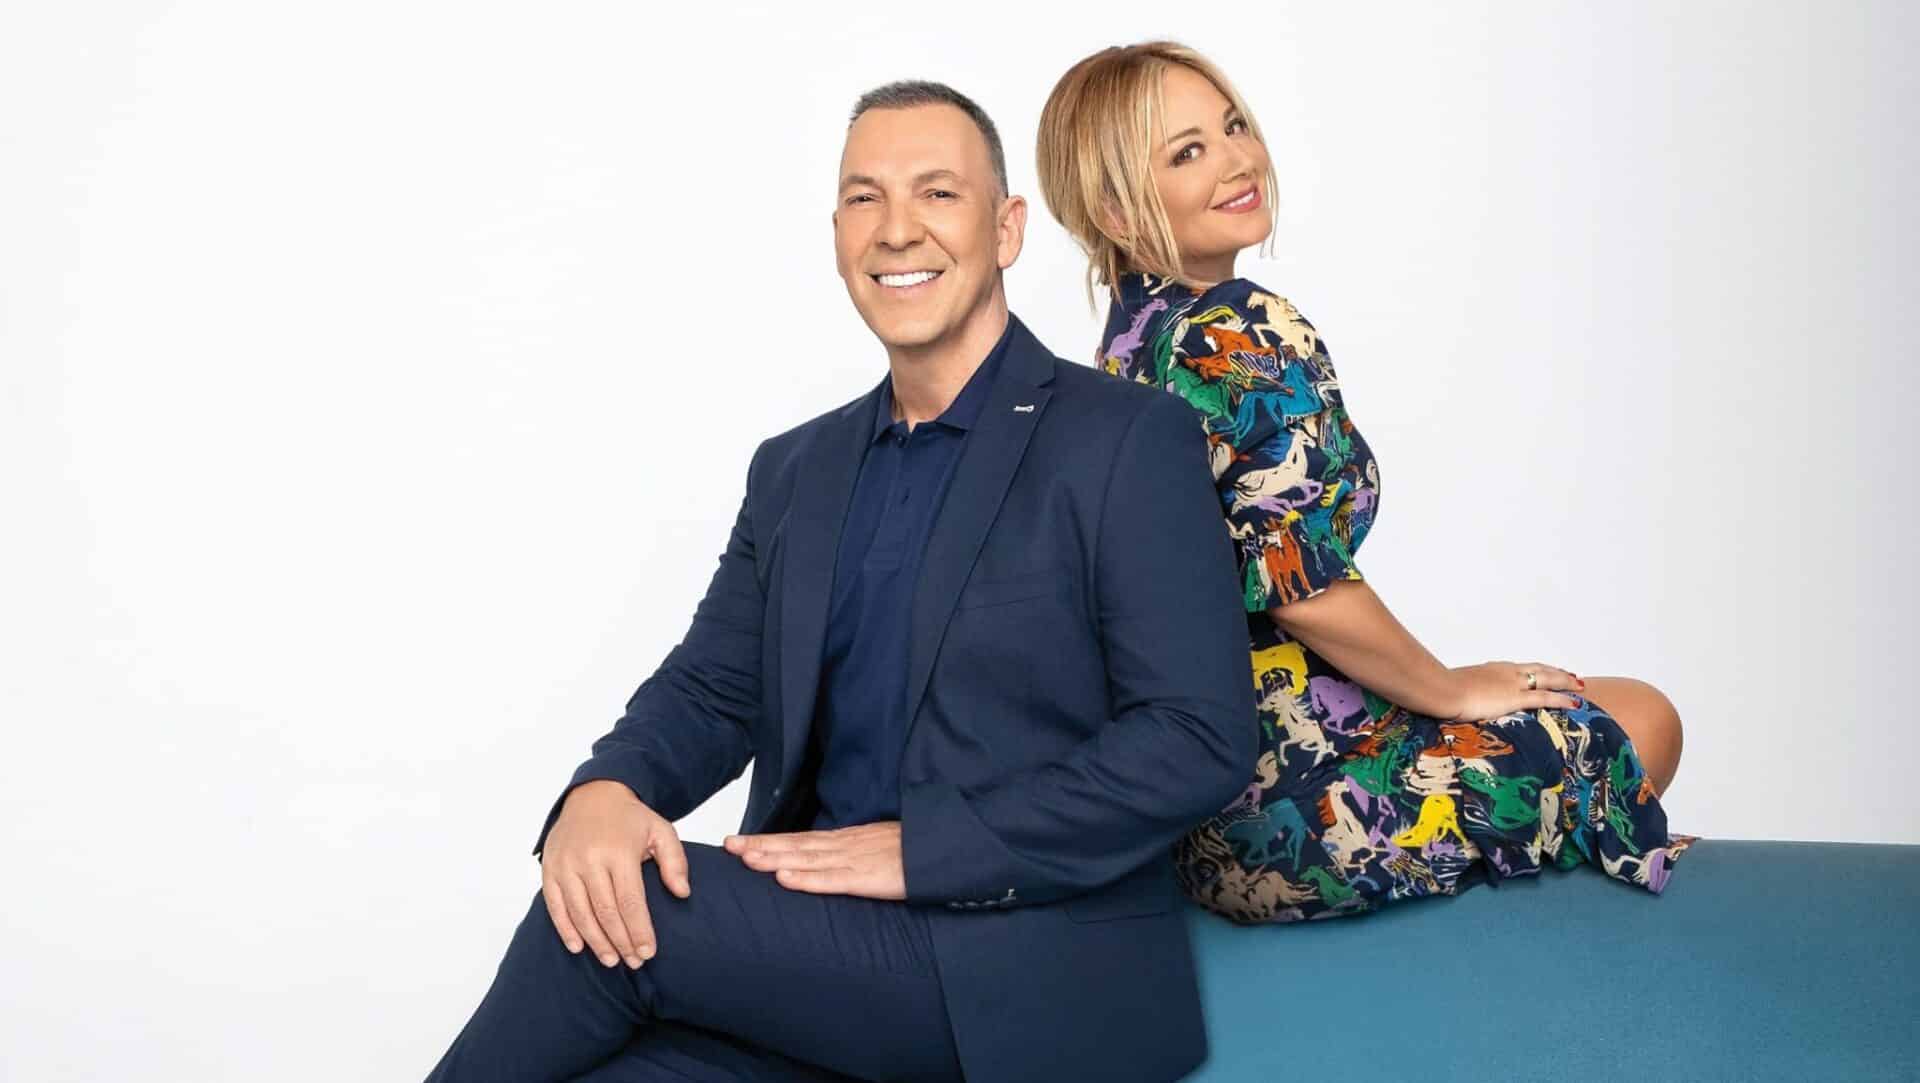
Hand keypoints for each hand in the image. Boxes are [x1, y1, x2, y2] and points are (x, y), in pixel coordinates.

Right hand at [540, 779, 691, 969]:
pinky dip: (566, 929)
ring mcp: (566, 864)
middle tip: (634, 962)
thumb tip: (682, 893)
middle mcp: (589, 859)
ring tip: (612, 960)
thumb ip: (675, 861)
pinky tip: (579, 947)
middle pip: (606, 912)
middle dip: (622, 942)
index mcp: (619, 851)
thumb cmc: (629, 818)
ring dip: (596, 942)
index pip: (630, 901)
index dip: (639, 931)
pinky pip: (555, 906)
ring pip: (580, 914)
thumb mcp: (661, 830)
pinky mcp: (549, 868)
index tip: (649, 952)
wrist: (591, 794)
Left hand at [721, 821, 905, 899]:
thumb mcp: (876, 848)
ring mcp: (854, 861)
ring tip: (747, 859)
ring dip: (775, 859)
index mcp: (845, 840)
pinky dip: (807, 879)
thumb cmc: (911, 852)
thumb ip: (850, 854)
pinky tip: (785, 879)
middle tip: (729, 847)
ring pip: (807, 860)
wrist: (942, 849)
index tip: (739, 842)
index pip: (799, 840)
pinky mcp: (867, 878)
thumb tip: (824, 860)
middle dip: (761, 846)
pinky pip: (832, 880)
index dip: (769, 841)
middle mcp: (843, 846)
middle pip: (795, 846)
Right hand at [1446, 661, 1585, 721]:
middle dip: (1556, 672)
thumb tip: (1458, 698)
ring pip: (1547, 679)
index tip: (1544, 672)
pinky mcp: (1515, 697)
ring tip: (1579, 685)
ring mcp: (1512, 683)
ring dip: (1565, 682)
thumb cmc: (1442, 689)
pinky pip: (1545, 697)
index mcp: (1492, 669)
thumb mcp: (1455, 688)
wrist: (1442, 689)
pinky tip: (1575, 702)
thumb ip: (1464, 691)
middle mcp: (1506, 672)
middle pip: (1539, 669)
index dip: (1535, 670)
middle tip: (1570, 675)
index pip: (1520, 668)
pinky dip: (1562, 699)